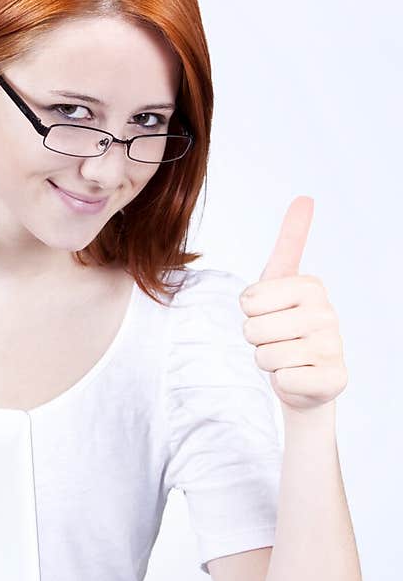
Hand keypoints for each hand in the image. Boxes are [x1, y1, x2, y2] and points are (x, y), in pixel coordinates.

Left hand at [239, 196, 347, 413]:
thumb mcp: (281, 281)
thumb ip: (290, 241)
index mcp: (311, 286)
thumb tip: (305, 197)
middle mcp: (328, 314)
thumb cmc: (286, 325)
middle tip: (277, 340)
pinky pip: (283, 380)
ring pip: (265, 356)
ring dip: (267, 361)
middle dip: (256, 340)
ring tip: (286, 357)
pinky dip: (283, 383)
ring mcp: (333, 347)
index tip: (270, 314)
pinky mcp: (333, 379)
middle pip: (253, 330)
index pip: (248, 301)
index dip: (250, 313)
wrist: (305, 377)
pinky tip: (298, 376)